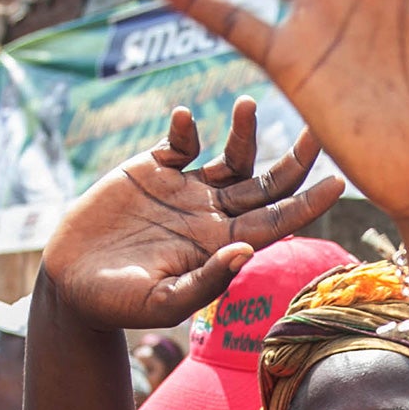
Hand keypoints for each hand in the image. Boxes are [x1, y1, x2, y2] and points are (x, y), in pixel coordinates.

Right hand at [38, 98, 340, 330]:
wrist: (70, 284)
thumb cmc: (118, 305)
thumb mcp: (162, 302)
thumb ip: (205, 282)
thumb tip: (244, 252)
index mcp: (224, 245)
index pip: (279, 221)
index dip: (309, 203)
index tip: (338, 182)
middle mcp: (214, 214)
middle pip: (269, 183)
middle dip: (296, 160)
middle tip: (318, 131)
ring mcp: (186, 190)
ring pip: (232, 157)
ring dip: (245, 132)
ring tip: (248, 105)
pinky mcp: (153, 170)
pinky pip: (180, 143)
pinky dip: (185, 129)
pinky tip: (182, 119)